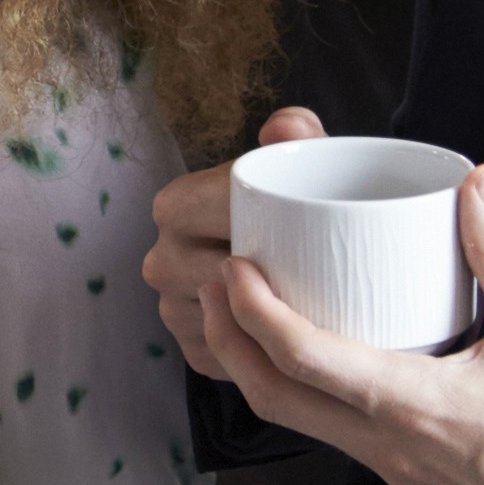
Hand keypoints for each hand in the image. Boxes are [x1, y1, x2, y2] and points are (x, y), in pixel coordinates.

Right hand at [144, 106, 317, 376]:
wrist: (297, 255)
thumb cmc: (296, 202)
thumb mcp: (305, 163)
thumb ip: (301, 135)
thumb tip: (285, 126)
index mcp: (174, 206)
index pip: (206, 216)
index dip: (257, 224)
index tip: (307, 227)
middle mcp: (160, 260)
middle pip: (216, 277)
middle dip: (267, 276)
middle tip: (323, 271)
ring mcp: (172, 310)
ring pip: (223, 322)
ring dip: (264, 318)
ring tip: (313, 302)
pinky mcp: (195, 351)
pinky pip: (231, 358)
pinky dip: (264, 352)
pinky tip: (294, 334)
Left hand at [200, 162, 483, 484]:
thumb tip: (478, 182)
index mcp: (413, 407)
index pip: (306, 362)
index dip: (256, 314)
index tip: (234, 270)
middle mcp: (386, 445)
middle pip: (274, 400)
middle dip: (230, 341)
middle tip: (215, 286)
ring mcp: (389, 466)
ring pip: (297, 421)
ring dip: (260, 368)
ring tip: (247, 312)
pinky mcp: (401, 474)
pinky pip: (330, 432)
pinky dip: (301, 391)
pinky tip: (310, 354)